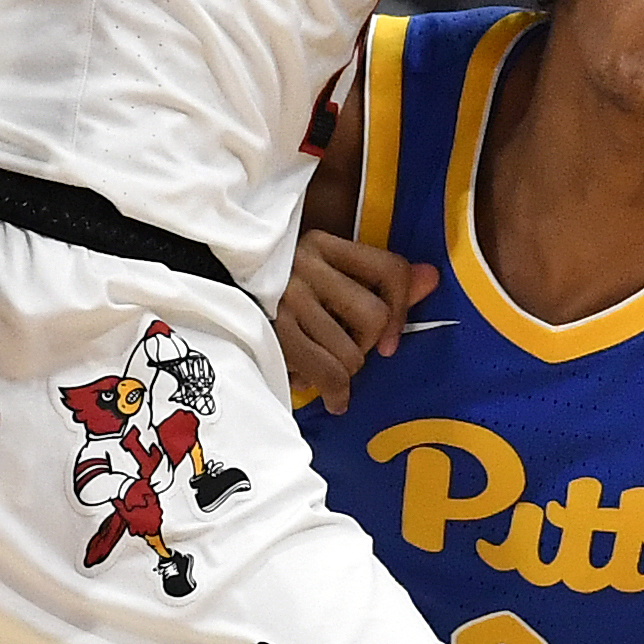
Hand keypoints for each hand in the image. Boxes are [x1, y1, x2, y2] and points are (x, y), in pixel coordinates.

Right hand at [276, 230, 436, 414]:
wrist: (211, 291)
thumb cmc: (281, 290)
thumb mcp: (328, 274)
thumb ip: (383, 279)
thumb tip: (432, 278)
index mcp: (326, 245)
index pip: (389, 269)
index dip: (404, 307)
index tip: (392, 339)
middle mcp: (307, 265)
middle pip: (373, 317)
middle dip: (367, 345)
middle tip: (349, 349)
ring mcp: (287, 298)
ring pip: (349, 351)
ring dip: (345, 370)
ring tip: (327, 366)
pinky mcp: (272, 330)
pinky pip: (324, 371)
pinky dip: (335, 392)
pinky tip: (334, 398)